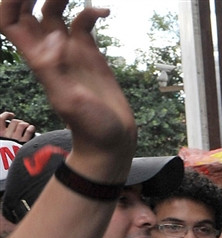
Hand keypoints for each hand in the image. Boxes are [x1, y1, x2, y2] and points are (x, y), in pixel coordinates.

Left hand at [0, 0, 136, 180]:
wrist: (112, 140)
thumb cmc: (90, 127)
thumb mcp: (67, 100)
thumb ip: (53, 68)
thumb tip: (52, 37)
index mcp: (37, 58)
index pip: (9, 20)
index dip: (10, 1)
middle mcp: (49, 50)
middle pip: (27, 9)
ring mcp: (69, 49)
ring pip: (53, 10)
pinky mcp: (88, 52)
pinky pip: (83, 22)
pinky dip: (92, 12)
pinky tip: (106, 13)